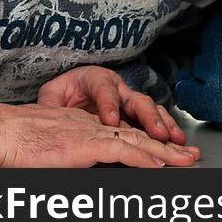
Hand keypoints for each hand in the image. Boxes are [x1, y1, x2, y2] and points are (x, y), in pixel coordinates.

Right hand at [0, 100, 198, 167]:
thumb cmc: (16, 147)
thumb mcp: (54, 153)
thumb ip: (75, 157)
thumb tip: (87, 167)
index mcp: (87, 128)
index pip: (127, 136)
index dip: (152, 146)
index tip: (171, 156)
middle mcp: (94, 127)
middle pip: (139, 136)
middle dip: (169, 149)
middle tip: (193, 157)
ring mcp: (91, 133)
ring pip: (137, 142)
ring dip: (164, 154)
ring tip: (187, 162)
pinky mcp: (85, 143)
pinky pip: (121, 150)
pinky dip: (142, 158)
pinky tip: (158, 166)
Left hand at [37, 66, 186, 144]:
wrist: (70, 92)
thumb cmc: (62, 94)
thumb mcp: (52, 96)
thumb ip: (50, 103)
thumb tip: (46, 111)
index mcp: (95, 78)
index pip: (104, 89)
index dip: (109, 105)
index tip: (110, 121)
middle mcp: (118, 87)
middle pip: (136, 99)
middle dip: (148, 118)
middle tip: (155, 133)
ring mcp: (129, 100)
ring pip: (151, 110)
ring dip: (164, 126)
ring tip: (174, 140)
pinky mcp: (135, 114)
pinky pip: (154, 121)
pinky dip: (166, 132)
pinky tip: (175, 143)